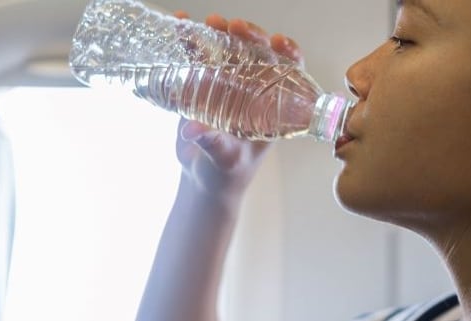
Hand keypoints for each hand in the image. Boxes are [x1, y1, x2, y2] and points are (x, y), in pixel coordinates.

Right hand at [173, 11, 303, 200]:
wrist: (205, 181)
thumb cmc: (228, 173)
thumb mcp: (226, 159)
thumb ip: (214, 144)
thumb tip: (195, 129)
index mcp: (272, 106)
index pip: (289, 72)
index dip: (288, 54)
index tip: (277, 42)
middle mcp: (254, 91)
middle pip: (257, 54)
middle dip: (248, 36)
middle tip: (233, 26)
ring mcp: (229, 86)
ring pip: (229, 51)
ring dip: (219, 33)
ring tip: (208, 21)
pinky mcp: (203, 87)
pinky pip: (199, 59)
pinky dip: (190, 42)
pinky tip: (180, 26)